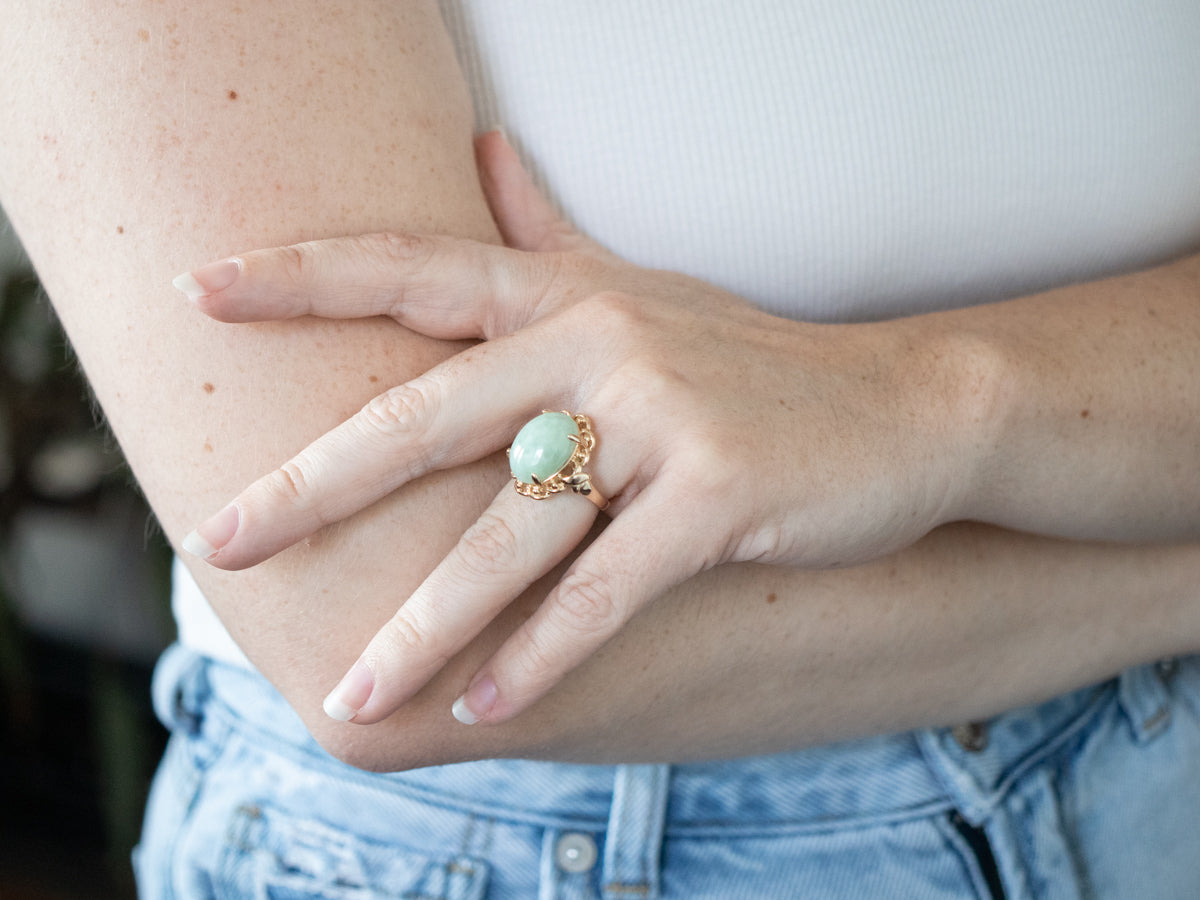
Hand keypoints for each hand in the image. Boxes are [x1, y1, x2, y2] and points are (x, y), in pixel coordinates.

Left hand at [176, 132, 972, 725]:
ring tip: (354, 693)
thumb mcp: (643, 291)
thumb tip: (485, 151)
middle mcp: (602, 344)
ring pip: (510, 532)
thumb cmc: (754, 363)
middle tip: (218, 543)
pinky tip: (484, 710)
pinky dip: (541, 656)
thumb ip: (551, 231)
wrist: (908, 407)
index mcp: (571, 295)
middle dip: (312, 487)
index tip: (199, 289)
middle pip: (427, 417)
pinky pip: (604, 589)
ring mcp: (662, 419)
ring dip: (425, 623)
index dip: (304, 277)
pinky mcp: (718, 496)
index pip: (416, 269)